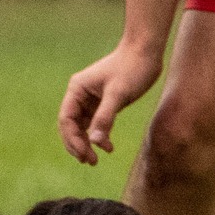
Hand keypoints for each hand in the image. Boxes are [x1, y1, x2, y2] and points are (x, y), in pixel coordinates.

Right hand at [58, 41, 164, 162]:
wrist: (147, 52)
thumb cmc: (132, 68)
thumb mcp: (119, 94)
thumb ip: (106, 117)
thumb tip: (95, 141)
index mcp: (77, 89)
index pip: (66, 120)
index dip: (72, 139)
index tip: (85, 154)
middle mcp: (80, 94)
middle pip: (71, 125)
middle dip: (78, 144)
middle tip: (89, 162)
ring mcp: (92, 98)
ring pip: (83, 126)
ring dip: (88, 143)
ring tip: (95, 160)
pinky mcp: (105, 101)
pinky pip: (96, 123)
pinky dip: (100, 135)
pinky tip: (109, 146)